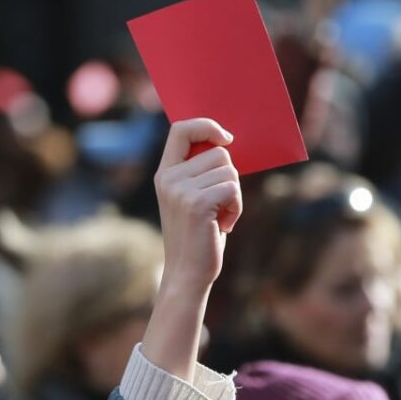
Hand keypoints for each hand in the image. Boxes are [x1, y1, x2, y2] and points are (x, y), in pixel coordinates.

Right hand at [154, 119, 241, 292]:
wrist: (187, 273)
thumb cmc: (197, 235)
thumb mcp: (192, 198)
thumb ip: (201, 171)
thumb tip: (227, 143)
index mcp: (164, 173)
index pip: (181, 129)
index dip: (206, 126)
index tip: (226, 139)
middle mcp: (168, 178)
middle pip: (218, 152)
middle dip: (229, 176)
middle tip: (218, 204)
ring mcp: (180, 190)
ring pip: (229, 170)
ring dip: (234, 194)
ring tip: (219, 216)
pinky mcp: (196, 203)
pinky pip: (233, 188)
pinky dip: (236, 207)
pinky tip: (223, 224)